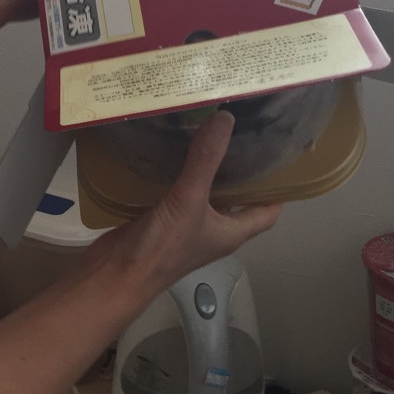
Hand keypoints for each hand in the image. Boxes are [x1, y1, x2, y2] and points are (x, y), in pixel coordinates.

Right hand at [90, 111, 280, 296]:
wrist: (117, 274)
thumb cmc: (162, 248)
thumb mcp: (189, 201)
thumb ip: (206, 161)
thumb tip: (225, 120)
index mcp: (231, 232)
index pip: (267, 213)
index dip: (275, 191)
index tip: (276, 158)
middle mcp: (213, 230)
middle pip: (236, 200)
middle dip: (240, 173)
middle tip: (241, 136)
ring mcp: (186, 227)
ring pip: (205, 195)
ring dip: (207, 171)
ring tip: (209, 136)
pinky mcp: (161, 221)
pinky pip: (176, 194)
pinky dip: (178, 174)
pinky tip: (172, 153)